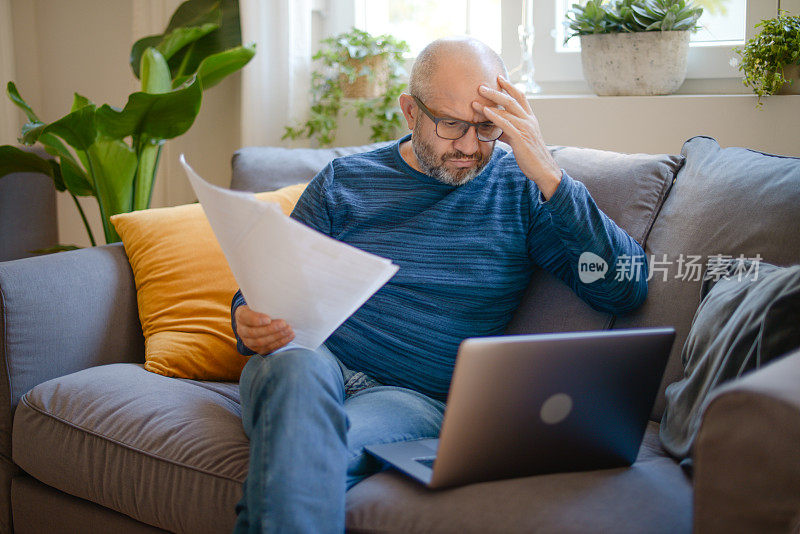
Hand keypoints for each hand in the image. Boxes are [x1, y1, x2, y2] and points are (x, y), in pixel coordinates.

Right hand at [234, 305, 294, 354]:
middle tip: (284, 324)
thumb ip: (264, 300)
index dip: (256, 320)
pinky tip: (289, 337)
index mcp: (241, 315)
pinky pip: (268, 348)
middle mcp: (242, 330)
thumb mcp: (257, 302)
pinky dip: (280, 343)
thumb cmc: (259, 308)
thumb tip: (278, 294)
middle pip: (254, 333)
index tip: (268, 319)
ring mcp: (249, 342)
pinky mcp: (257, 349)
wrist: (254, 321)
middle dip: (271, 329)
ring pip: (261, 342)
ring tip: (289, 330)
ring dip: (277, 337)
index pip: (246, 318)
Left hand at [472, 75, 561, 198]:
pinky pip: (506, 123)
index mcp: (530, 119)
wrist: (543, 169)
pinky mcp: (520, 138)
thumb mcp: (519, 140)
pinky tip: (485, 111)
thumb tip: (495, 129)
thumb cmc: (530, 156)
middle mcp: (529, 120)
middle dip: (496, 91)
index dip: (509, 87)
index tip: (498, 78)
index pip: (520, 97)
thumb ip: (508, 132)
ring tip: (475, 99)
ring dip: (490, 102)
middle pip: (512, 99)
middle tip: (481, 86)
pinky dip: (494, 115)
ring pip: (507, 110)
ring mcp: (526, 128)